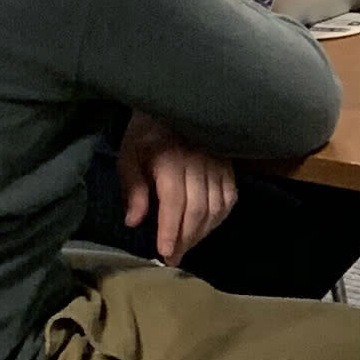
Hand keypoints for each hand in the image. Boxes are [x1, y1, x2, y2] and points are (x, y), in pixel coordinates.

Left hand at [117, 113, 236, 264]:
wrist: (175, 100)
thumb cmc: (146, 132)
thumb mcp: (128, 156)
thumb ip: (133, 189)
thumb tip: (134, 222)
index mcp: (171, 159)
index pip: (175, 202)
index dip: (171, 230)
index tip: (165, 254)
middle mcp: (199, 162)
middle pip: (198, 208)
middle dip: (186, 238)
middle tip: (174, 259)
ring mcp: (218, 162)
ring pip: (217, 205)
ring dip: (203, 231)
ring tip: (188, 246)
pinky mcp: (228, 164)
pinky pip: (230, 196)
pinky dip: (221, 216)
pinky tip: (208, 226)